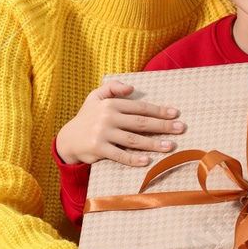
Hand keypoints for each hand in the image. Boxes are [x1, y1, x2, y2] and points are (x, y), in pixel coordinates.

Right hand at [55, 80, 184, 166]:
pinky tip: (147, 161)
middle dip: (162, 126)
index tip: (175, 114)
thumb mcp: (95, 97)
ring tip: (170, 146)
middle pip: (140, 122)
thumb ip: (112, 87)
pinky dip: (134, 159)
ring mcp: (103, 134)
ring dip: (153, 143)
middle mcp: (107, 117)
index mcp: (110, 104)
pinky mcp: (98, 149)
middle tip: (180, 129)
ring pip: (133, 139)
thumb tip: (132, 88)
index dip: (158, 110)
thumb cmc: (86, 118)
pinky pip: (120, 155)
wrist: (67, 140)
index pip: (139, 107)